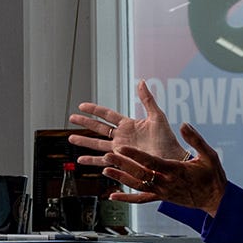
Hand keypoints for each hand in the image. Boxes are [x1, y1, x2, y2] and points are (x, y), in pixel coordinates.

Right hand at [70, 79, 184, 174]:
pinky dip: (92, 161)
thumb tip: (142, 81)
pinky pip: (103, 161)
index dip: (94, 110)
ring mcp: (120, 149)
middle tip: (72, 117)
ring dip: (84, 142)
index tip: (82, 105)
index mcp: (129, 125)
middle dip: (85, 123)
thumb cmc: (168, 139)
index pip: (107, 115)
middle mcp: (122, 137)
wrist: (171, 159)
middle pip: (99, 128)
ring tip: (71, 138)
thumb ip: (147, 99)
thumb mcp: (157, 116)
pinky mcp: (122, 161)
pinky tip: (81, 160)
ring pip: (97, 145)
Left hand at [99, 118, 226, 215]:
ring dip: (121, 178)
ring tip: (104, 170)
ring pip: (138, 186)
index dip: (136, 155)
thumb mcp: (209, 155)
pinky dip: (126, 198)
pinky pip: (141, 199)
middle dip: (123, 164)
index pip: (152, 162)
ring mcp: (163, 193)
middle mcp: (167, 183)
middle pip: (140, 174)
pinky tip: (113, 196)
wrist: (216, 200)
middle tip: (107, 155)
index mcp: (176, 171)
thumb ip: (195, 139)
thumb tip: (184, 124)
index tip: (122, 147)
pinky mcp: (162, 199)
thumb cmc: (213, 175)